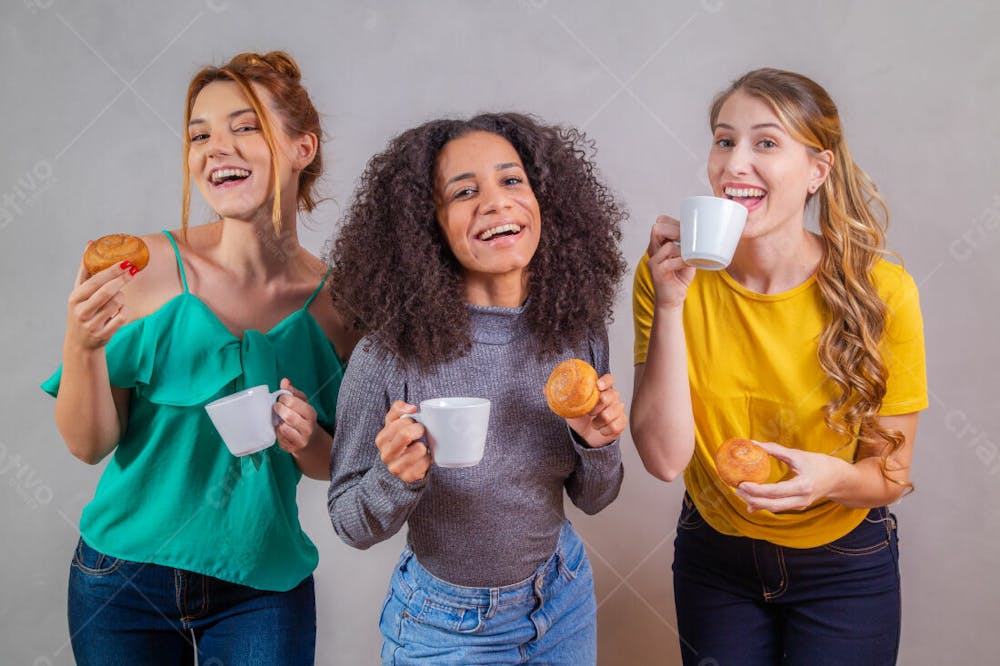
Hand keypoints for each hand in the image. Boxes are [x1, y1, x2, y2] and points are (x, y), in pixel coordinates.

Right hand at [65, 254, 136, 350]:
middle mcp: (81, 311)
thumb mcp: (79, 291)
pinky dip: (124, 311)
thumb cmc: (83, 310)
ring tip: (117, 299)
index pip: (95, 281)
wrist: (80, 343)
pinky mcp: (103, 335)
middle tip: (133, 270)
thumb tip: (90, 243)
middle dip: (122, 279)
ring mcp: (92, 324)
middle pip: (107, 291)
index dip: (111, 271)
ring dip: (122, 298)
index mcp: (74, 298)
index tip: (125, 262)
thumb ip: (86, 269)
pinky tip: (119, 311)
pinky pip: (122, 317)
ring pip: (117, 303)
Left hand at [273, 378, 322, 455]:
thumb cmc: (304, 418)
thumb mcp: (303, 403)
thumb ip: (293, 392)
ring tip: (280, 419)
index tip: (282, 399)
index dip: (284, 398)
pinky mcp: (292, 449)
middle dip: (279, 409)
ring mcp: (301, 440)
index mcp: (311, 414)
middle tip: (276, 407)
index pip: (293, 402)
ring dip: (278, 422)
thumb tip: (285, 381)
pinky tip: (281, 429)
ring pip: (283, 428)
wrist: (311, 442)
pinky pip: (279, 438)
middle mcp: (308, 427)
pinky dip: (277, 432)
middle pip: (288, 416)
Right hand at [375, 401, 430, 482]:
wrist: (399, 468)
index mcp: (381, 439)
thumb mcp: (394, 424)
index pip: (398, 423)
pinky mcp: (407, 477)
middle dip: (419, 429)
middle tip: (422, 431)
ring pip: (418, 449)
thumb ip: (398, 410)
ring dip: (424, 445)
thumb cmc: (400, 442)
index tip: (414, 422)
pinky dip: (427, 458)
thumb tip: (411, 408)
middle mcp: (386, 454)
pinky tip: (424, 457)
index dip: (411, 420)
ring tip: (422, 445)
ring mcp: (395, 468)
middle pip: (406, 434)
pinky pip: (424, 464)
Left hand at [566, 374, 626, 447]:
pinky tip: (601, 430)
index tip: (598, 386)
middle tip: (590, 413)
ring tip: (594, 423)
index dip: (606, 381)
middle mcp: (613, 397)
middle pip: (611, 396)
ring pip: (611, 413)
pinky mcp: (622, 422)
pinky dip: (604, 430)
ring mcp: (619, 409)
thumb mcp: (568, 408)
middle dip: (598, 406)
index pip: (610, 379)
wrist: (587, 435)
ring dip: (598, 422)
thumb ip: (560, 397)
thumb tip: (544, 389)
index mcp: (601, 389)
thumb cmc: (580, 418)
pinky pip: (615, 426)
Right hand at [646, 215, 694, 308]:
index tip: (688, 228)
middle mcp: (652, 250)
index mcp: (657, 245)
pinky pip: (671, 261)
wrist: (672, 300)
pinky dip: (683, 261)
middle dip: (676, 230)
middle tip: (691, 238)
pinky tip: (691, 264)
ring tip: (691, 254)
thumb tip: (703, 232)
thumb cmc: (679, 278)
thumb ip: (687, 245)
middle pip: (658, 229)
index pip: (660, 223)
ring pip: (667, 245)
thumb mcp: (684, 257)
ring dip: (683, 249)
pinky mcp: (657, 272)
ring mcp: (653, 261)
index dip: (673, 222)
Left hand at [735, 441, 850, 512]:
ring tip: (739, 492)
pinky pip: (777, 507)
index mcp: (803, 486)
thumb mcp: (797, 454)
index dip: (757, 490)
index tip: (742, 484)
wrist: (838, 479)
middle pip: (772, 504)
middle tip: (736, 488)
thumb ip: (775, 450)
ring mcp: (800, 506)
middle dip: (752, 498)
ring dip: (755, 502)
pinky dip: (763, 504)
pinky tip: (749, 501)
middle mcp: (801, 500)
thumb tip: (753, 443)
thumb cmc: (818, 463)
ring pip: (773, 508)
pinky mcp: (797, 507)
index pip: (776, 491)